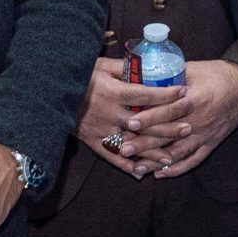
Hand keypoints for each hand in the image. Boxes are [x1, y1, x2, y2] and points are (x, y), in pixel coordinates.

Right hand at [77, 60, 187, 178]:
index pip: (146, 95)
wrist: (49, 93)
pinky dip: (126, 165)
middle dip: (168, 126)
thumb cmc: (78, 76)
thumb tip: (146, 65)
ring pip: (132, 143)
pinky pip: (111, 156)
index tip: (184, 92)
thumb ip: (123, 68)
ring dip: (152, 152)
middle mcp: (110, 113)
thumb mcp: (100, 66)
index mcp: (114, 92)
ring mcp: (101, 129)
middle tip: (188, 128)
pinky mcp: (92, 141)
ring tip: (172, 157)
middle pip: (144, 123)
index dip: (166, 94)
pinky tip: (142, 172)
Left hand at [120, 60, 237, 178]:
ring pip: (179, 153)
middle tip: (122, 148)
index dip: (150, 117)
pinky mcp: (211, 144)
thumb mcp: (194, 69)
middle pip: (169, 135)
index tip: (130, 122)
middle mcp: (201, 120)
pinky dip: (177, 169)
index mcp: (197, 99)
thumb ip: (170, 75)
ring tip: (136, 168)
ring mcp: (206, 135)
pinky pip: (194, 160)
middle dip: (145, 143)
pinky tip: (159, 174)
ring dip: (157, 162)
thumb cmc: (217, 74)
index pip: (171, 110)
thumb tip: (142, 75)